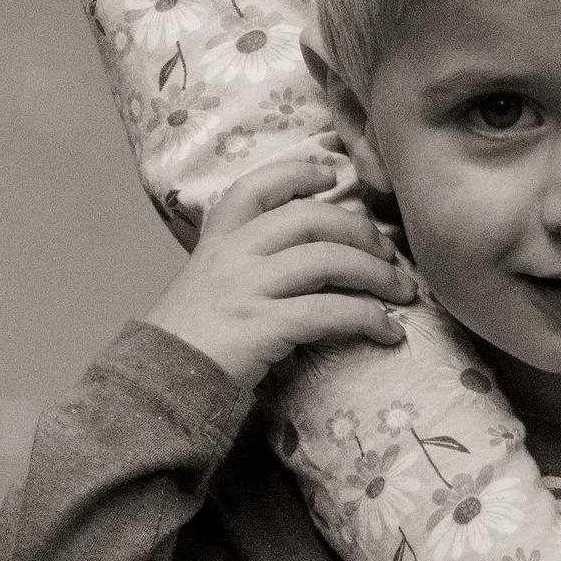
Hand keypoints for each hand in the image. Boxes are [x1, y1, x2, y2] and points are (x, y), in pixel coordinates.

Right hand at [145, 155, 416, 391]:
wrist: (157, 385)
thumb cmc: (190, 339)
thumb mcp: (208, 284)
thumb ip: (247, 263)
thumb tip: (312, 256)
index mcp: (217, 241)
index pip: (256, 187)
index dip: (297, 174)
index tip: (331, 175)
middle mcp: (231, 256)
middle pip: (309, 218)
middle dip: (360, 230)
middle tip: (389, 252)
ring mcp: (246, 289)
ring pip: (327, 260)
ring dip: (376, 273)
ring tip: (403, 291)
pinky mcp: (262, 327)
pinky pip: (329, 312)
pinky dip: (368, 318)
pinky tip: (388, 331)